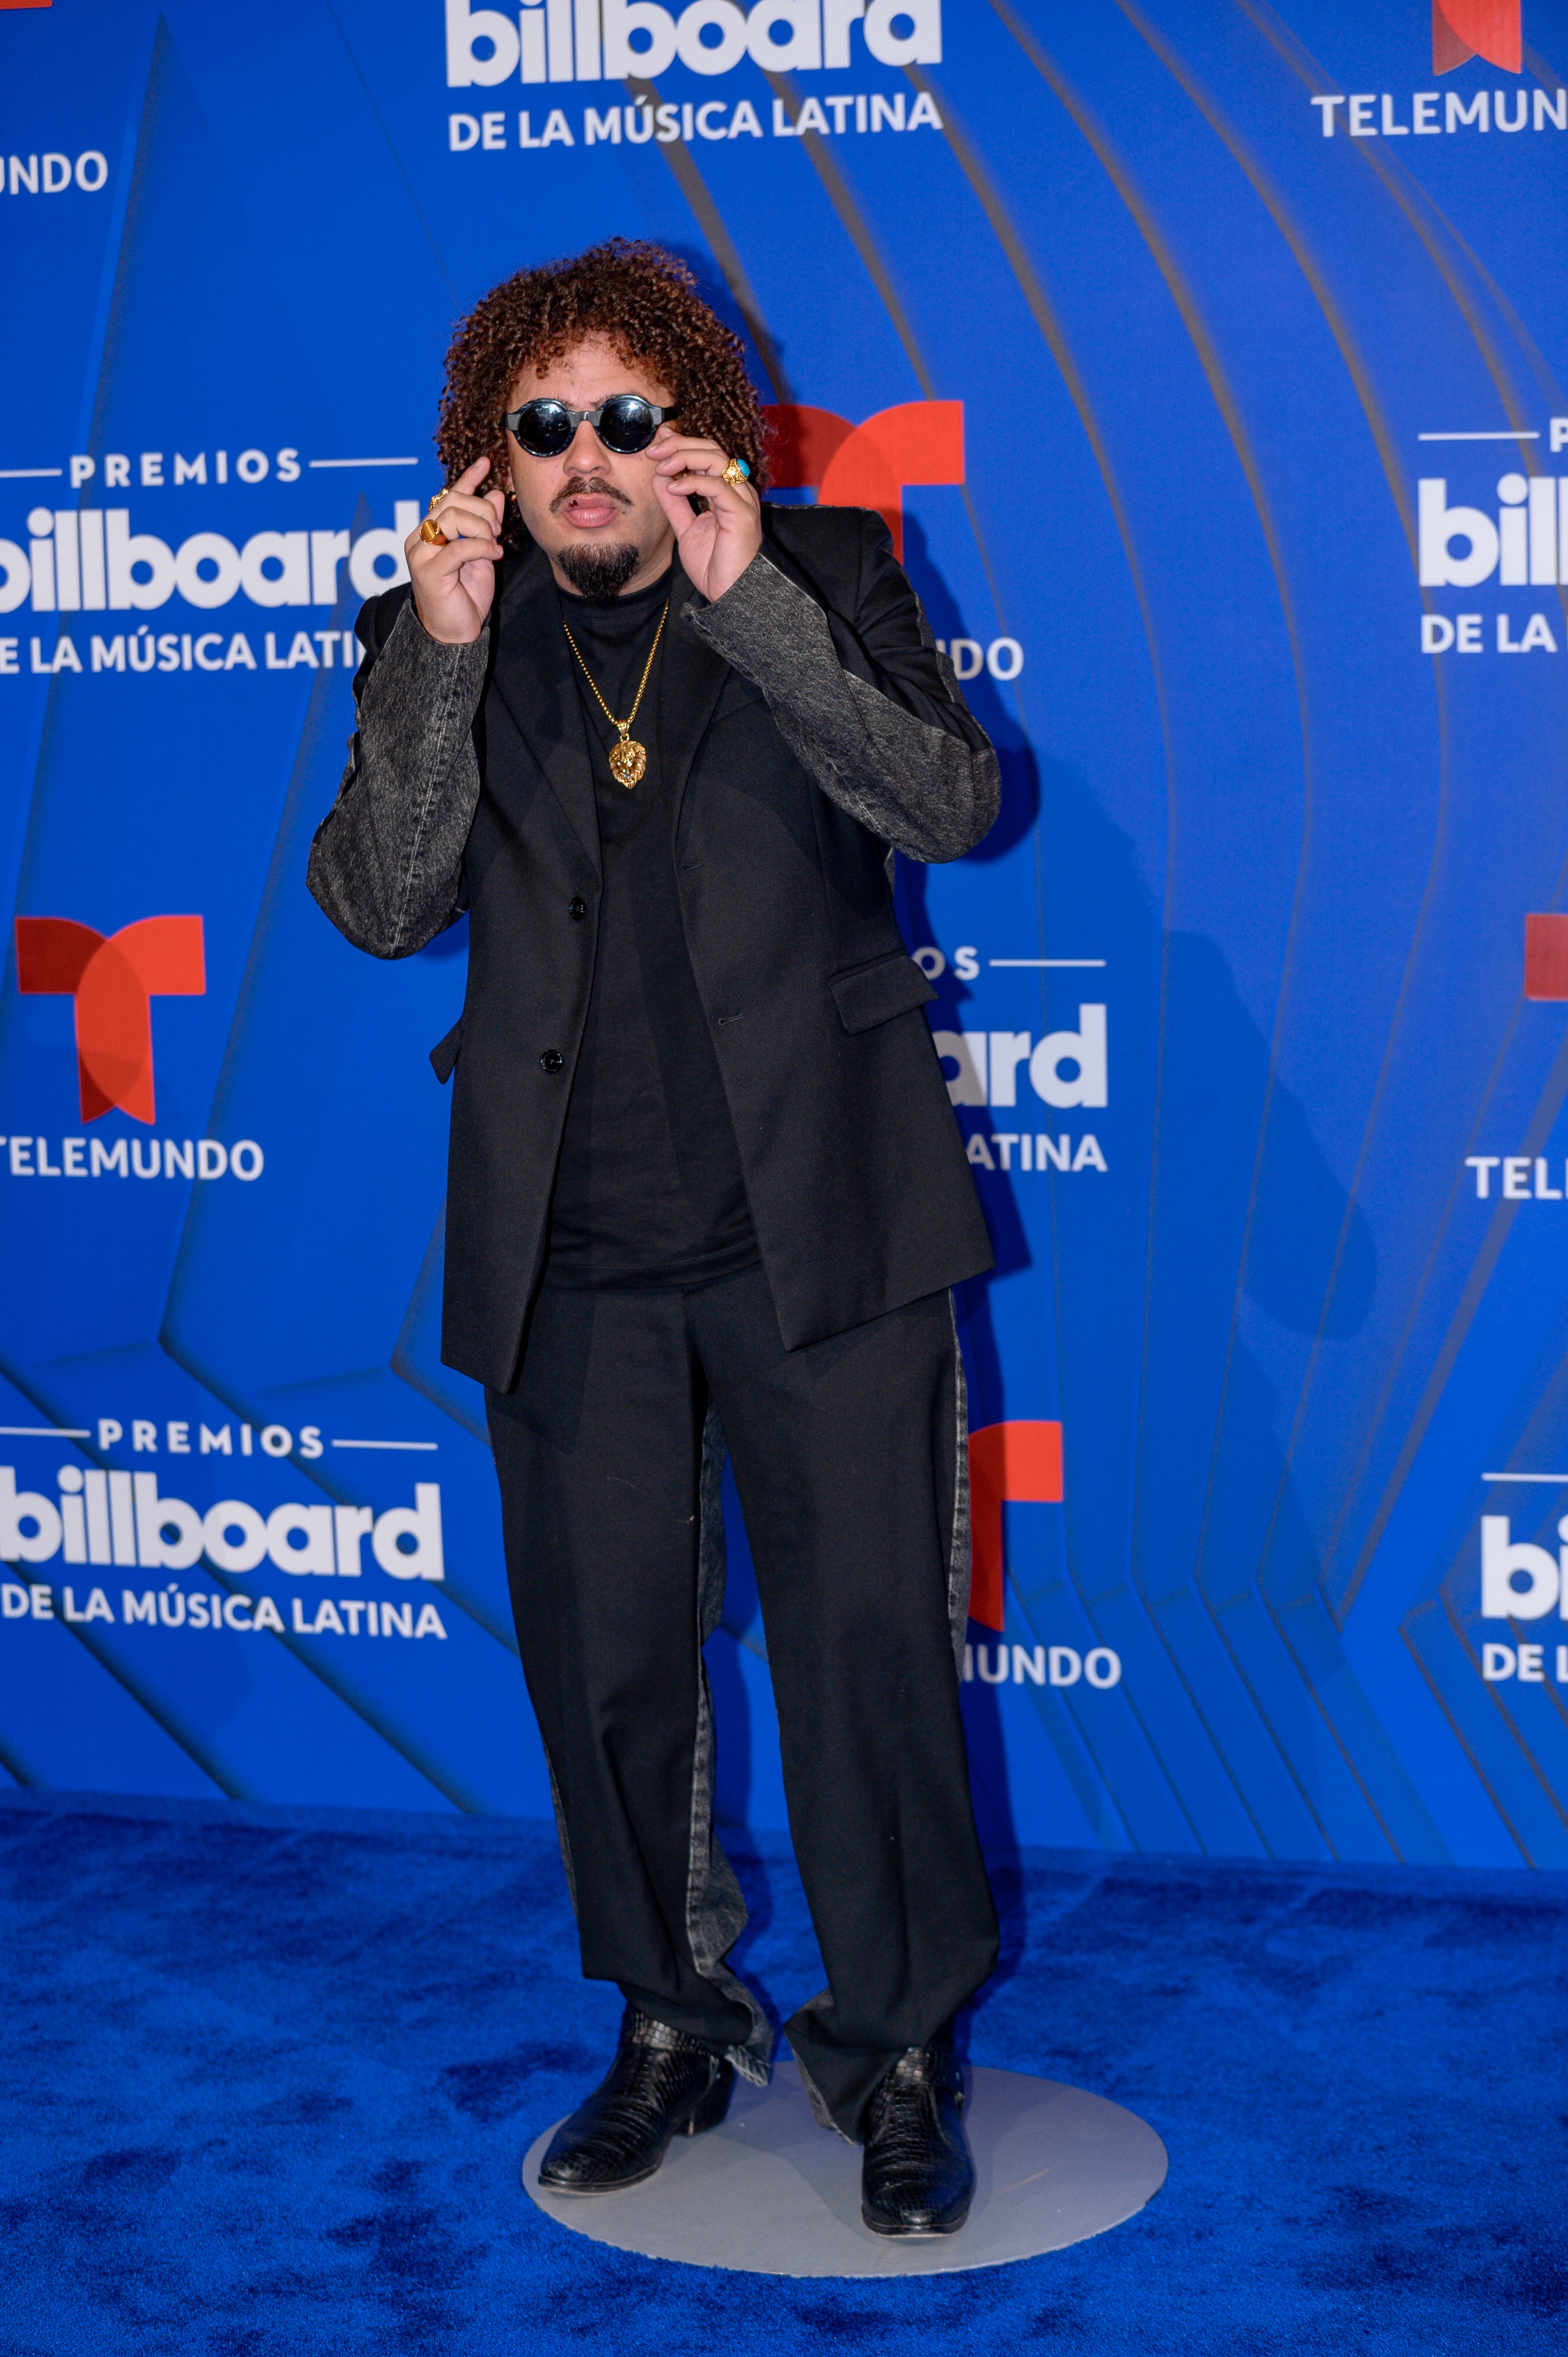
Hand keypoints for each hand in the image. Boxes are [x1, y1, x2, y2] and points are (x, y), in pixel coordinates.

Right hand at [407, 457, 505, 643]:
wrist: (454, 633)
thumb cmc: (465, 595)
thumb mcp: (482, 554)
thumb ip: (485, 526)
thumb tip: (494, 494)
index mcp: (430, 532)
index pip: (448, 496)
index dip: (467, 478)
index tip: (486, 463)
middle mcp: (419, 538)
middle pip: (452, 503)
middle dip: (483, 512)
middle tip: (498, 532)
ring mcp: (420, 554)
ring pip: (452, 518)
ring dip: (482, 529)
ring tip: (494, 546)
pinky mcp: (428, 571)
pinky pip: (459, 547)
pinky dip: (482, 547)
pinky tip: (493, 556)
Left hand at [650, 429, 761, 602]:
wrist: (731, 596)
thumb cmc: (715, 567)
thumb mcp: (686, 530)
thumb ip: (675, 504)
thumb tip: (659, 478)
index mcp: (727, 492)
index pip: (707, 454)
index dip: (682, 444)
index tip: (657, 445)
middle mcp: (738, 491)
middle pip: (712, 450)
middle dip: (680, 445)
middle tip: (654, 452)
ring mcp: (742, 500)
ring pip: (716, 460)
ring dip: (684, 457)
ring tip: (661, 468)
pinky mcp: (742, 513)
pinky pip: (717, 485)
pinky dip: (693, 481)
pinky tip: (674, 487)